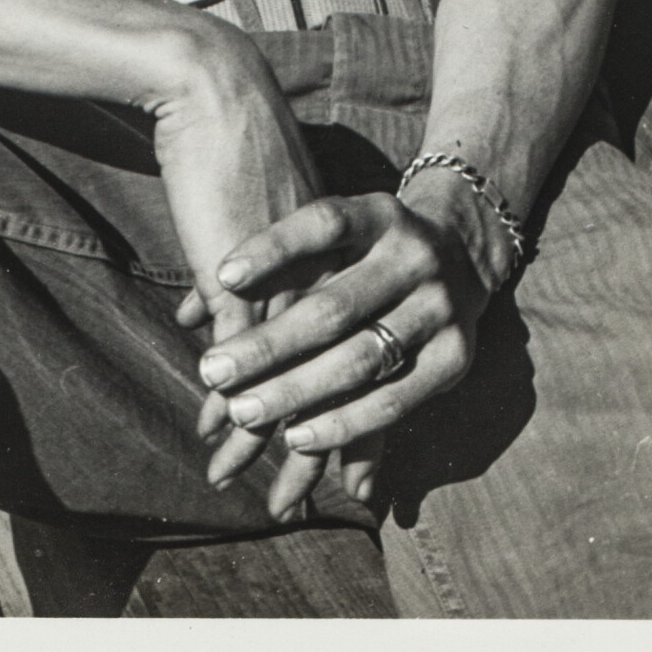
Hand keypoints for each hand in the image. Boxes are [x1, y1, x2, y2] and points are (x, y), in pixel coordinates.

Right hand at [149, 28, 324, 486]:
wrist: (216, 92)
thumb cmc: (243, 150)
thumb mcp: (277, 213)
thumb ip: (288, 266)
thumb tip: (273, 308)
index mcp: (349, 263)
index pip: (359, 358)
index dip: (344, 418)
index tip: (332, 465)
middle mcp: (331, 277)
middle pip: (333, 382)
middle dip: (307, 448)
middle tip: (294, 504)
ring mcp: (291, 279)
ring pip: (290, 379)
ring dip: (263, 435)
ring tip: (244, 482)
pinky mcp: (246, 275)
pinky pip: (242, 353)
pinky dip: (230, 400)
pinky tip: (217, 429)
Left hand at [189, 184, 492, 518]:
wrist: (463, 253)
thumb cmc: (370, 247)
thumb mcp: (342, 232)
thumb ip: (284, 261)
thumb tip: (189, 313)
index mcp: (379, 214)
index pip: (324, 224)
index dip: (273, 248)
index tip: (220, 276)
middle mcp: (414, 256)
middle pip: (333, 308)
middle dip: (267, 347)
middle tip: (211, 372)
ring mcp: (439, 308)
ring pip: (358, 360)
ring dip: (295, 393)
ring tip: (241, 414)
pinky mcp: (456, 357)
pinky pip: (393, 401)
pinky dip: (343, 423)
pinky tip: (297, 436)